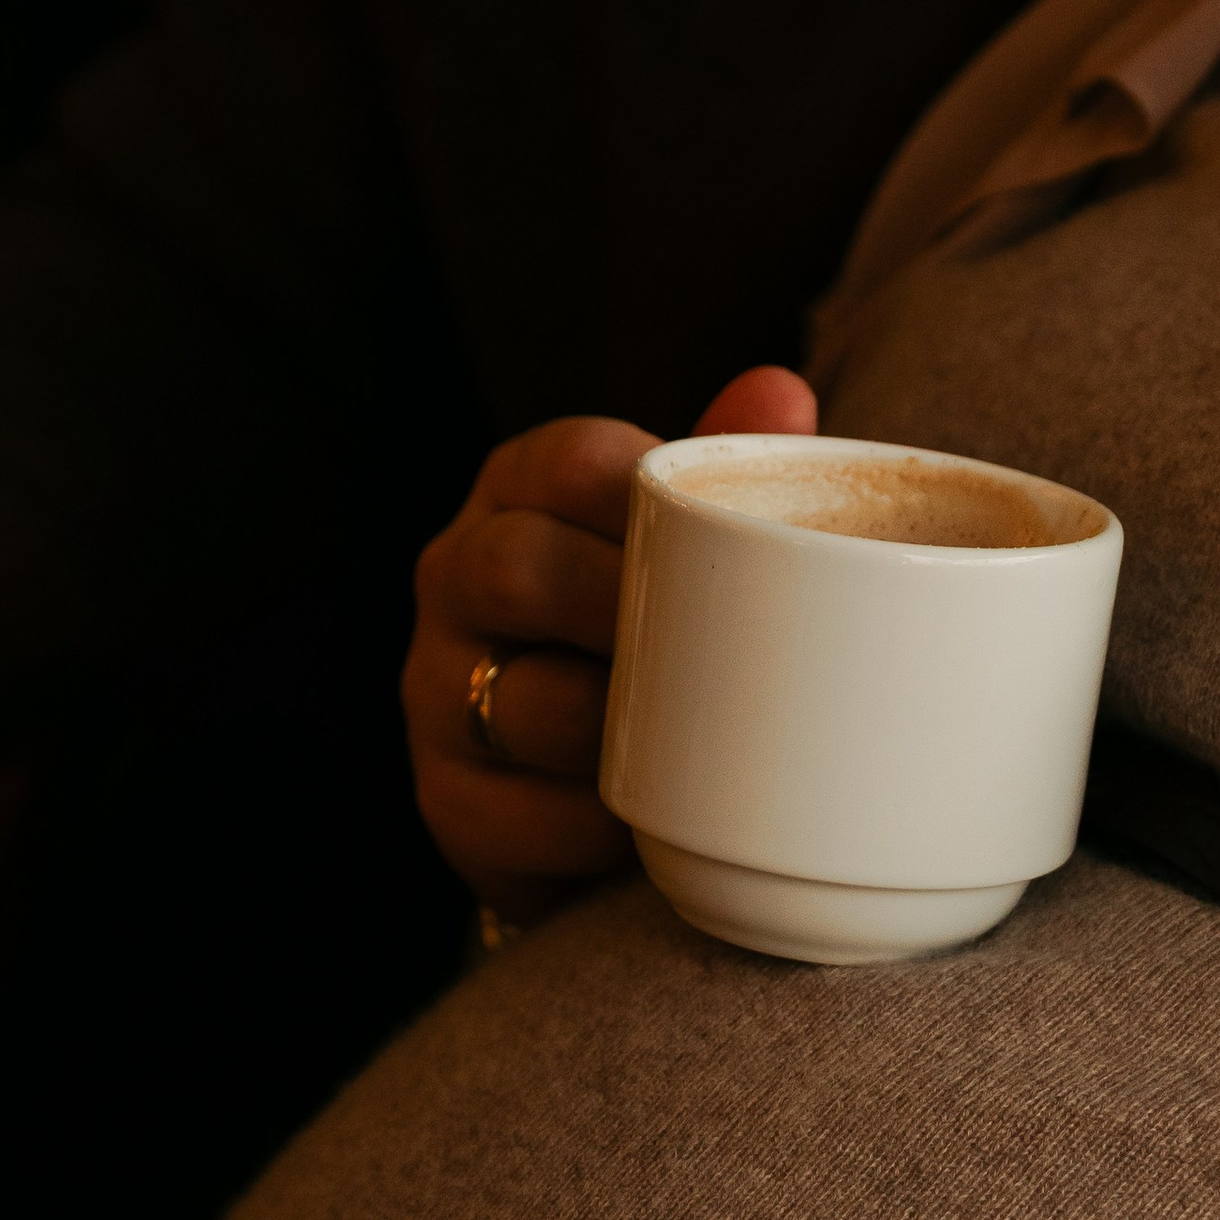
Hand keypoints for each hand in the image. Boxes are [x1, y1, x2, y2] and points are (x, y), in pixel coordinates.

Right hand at [405, 364, 816, 918]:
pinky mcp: (447, 801)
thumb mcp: (686, 555)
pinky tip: (650, 826)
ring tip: (702, 749)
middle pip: (518, 571)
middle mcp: (457, 579)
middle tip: (721, 653)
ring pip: (519, 702)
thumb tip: (783, 392)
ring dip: (616, 732)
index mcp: (520, 494)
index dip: (644, 495)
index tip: (724, 541)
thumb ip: (725, 477)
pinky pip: (515, 815)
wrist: (582, 795)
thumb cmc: (650, 641)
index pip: (567, 463)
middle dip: (621, 611)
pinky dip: (593, 826)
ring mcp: (437, 692)